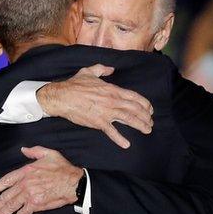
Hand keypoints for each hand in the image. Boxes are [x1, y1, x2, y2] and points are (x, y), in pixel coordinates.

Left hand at [0, 146, 83, 213]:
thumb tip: (23, 149)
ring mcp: (29, 194)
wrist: (73, 182)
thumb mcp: (48, 153)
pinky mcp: (36, 204)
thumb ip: (34, 151)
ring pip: (12, 205)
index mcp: (25, 171)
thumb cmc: (63, 168)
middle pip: (6, 196)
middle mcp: (25, 183)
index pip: (5, 180)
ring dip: (2, 213)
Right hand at [37, 64, 153, 148]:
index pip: (134, 97)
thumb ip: (102, 69)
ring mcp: (106, 112)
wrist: (62, 97)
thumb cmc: (74, 84)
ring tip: (147, 130)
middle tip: (150, 122)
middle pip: (135, 109)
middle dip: (145, 116)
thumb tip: (111, 69)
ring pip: (129, 119)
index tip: (150, 109)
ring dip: (140, 125)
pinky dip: (120, 139)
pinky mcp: (98, 122)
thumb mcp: (89, 71)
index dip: (145, 104)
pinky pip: (112, 132)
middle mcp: (113, 101)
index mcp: (112, 89)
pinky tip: (126, 144)